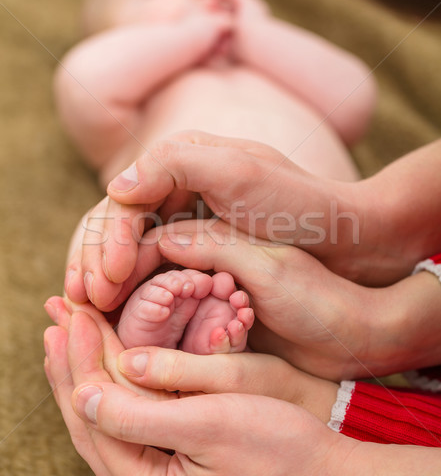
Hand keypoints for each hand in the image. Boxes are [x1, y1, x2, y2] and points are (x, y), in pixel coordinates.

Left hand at [44, 306, 356, 475]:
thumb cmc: (284, 451)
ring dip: (92, 375)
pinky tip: (114, 366)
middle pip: (93, 423)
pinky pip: (134, 426)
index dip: (81, 359)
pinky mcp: (181, 470)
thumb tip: (85, 393)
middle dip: (74, 366)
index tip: (72, 313)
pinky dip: (119, 389)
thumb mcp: (213, 424)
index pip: (96, 414)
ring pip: (111, 423)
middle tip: (57, 320)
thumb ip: (142, 412)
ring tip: (72, 338)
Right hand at [65, 132, 363, 308]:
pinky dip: (131, 289)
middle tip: (86, 302)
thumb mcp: (242, 172)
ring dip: (104, 278)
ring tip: (93, 311)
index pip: (123, 203)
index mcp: (180, 162)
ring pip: (127, 248)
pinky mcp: (195, 250)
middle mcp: (175, 189)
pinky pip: (150, 268)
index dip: (108, 242)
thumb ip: (176, 164)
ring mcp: (184, 220)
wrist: (342, 239)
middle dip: (96, 261)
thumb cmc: (296, 205)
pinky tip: (121, 312)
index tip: (106, 284)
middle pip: (115, 225)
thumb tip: (117, 186)